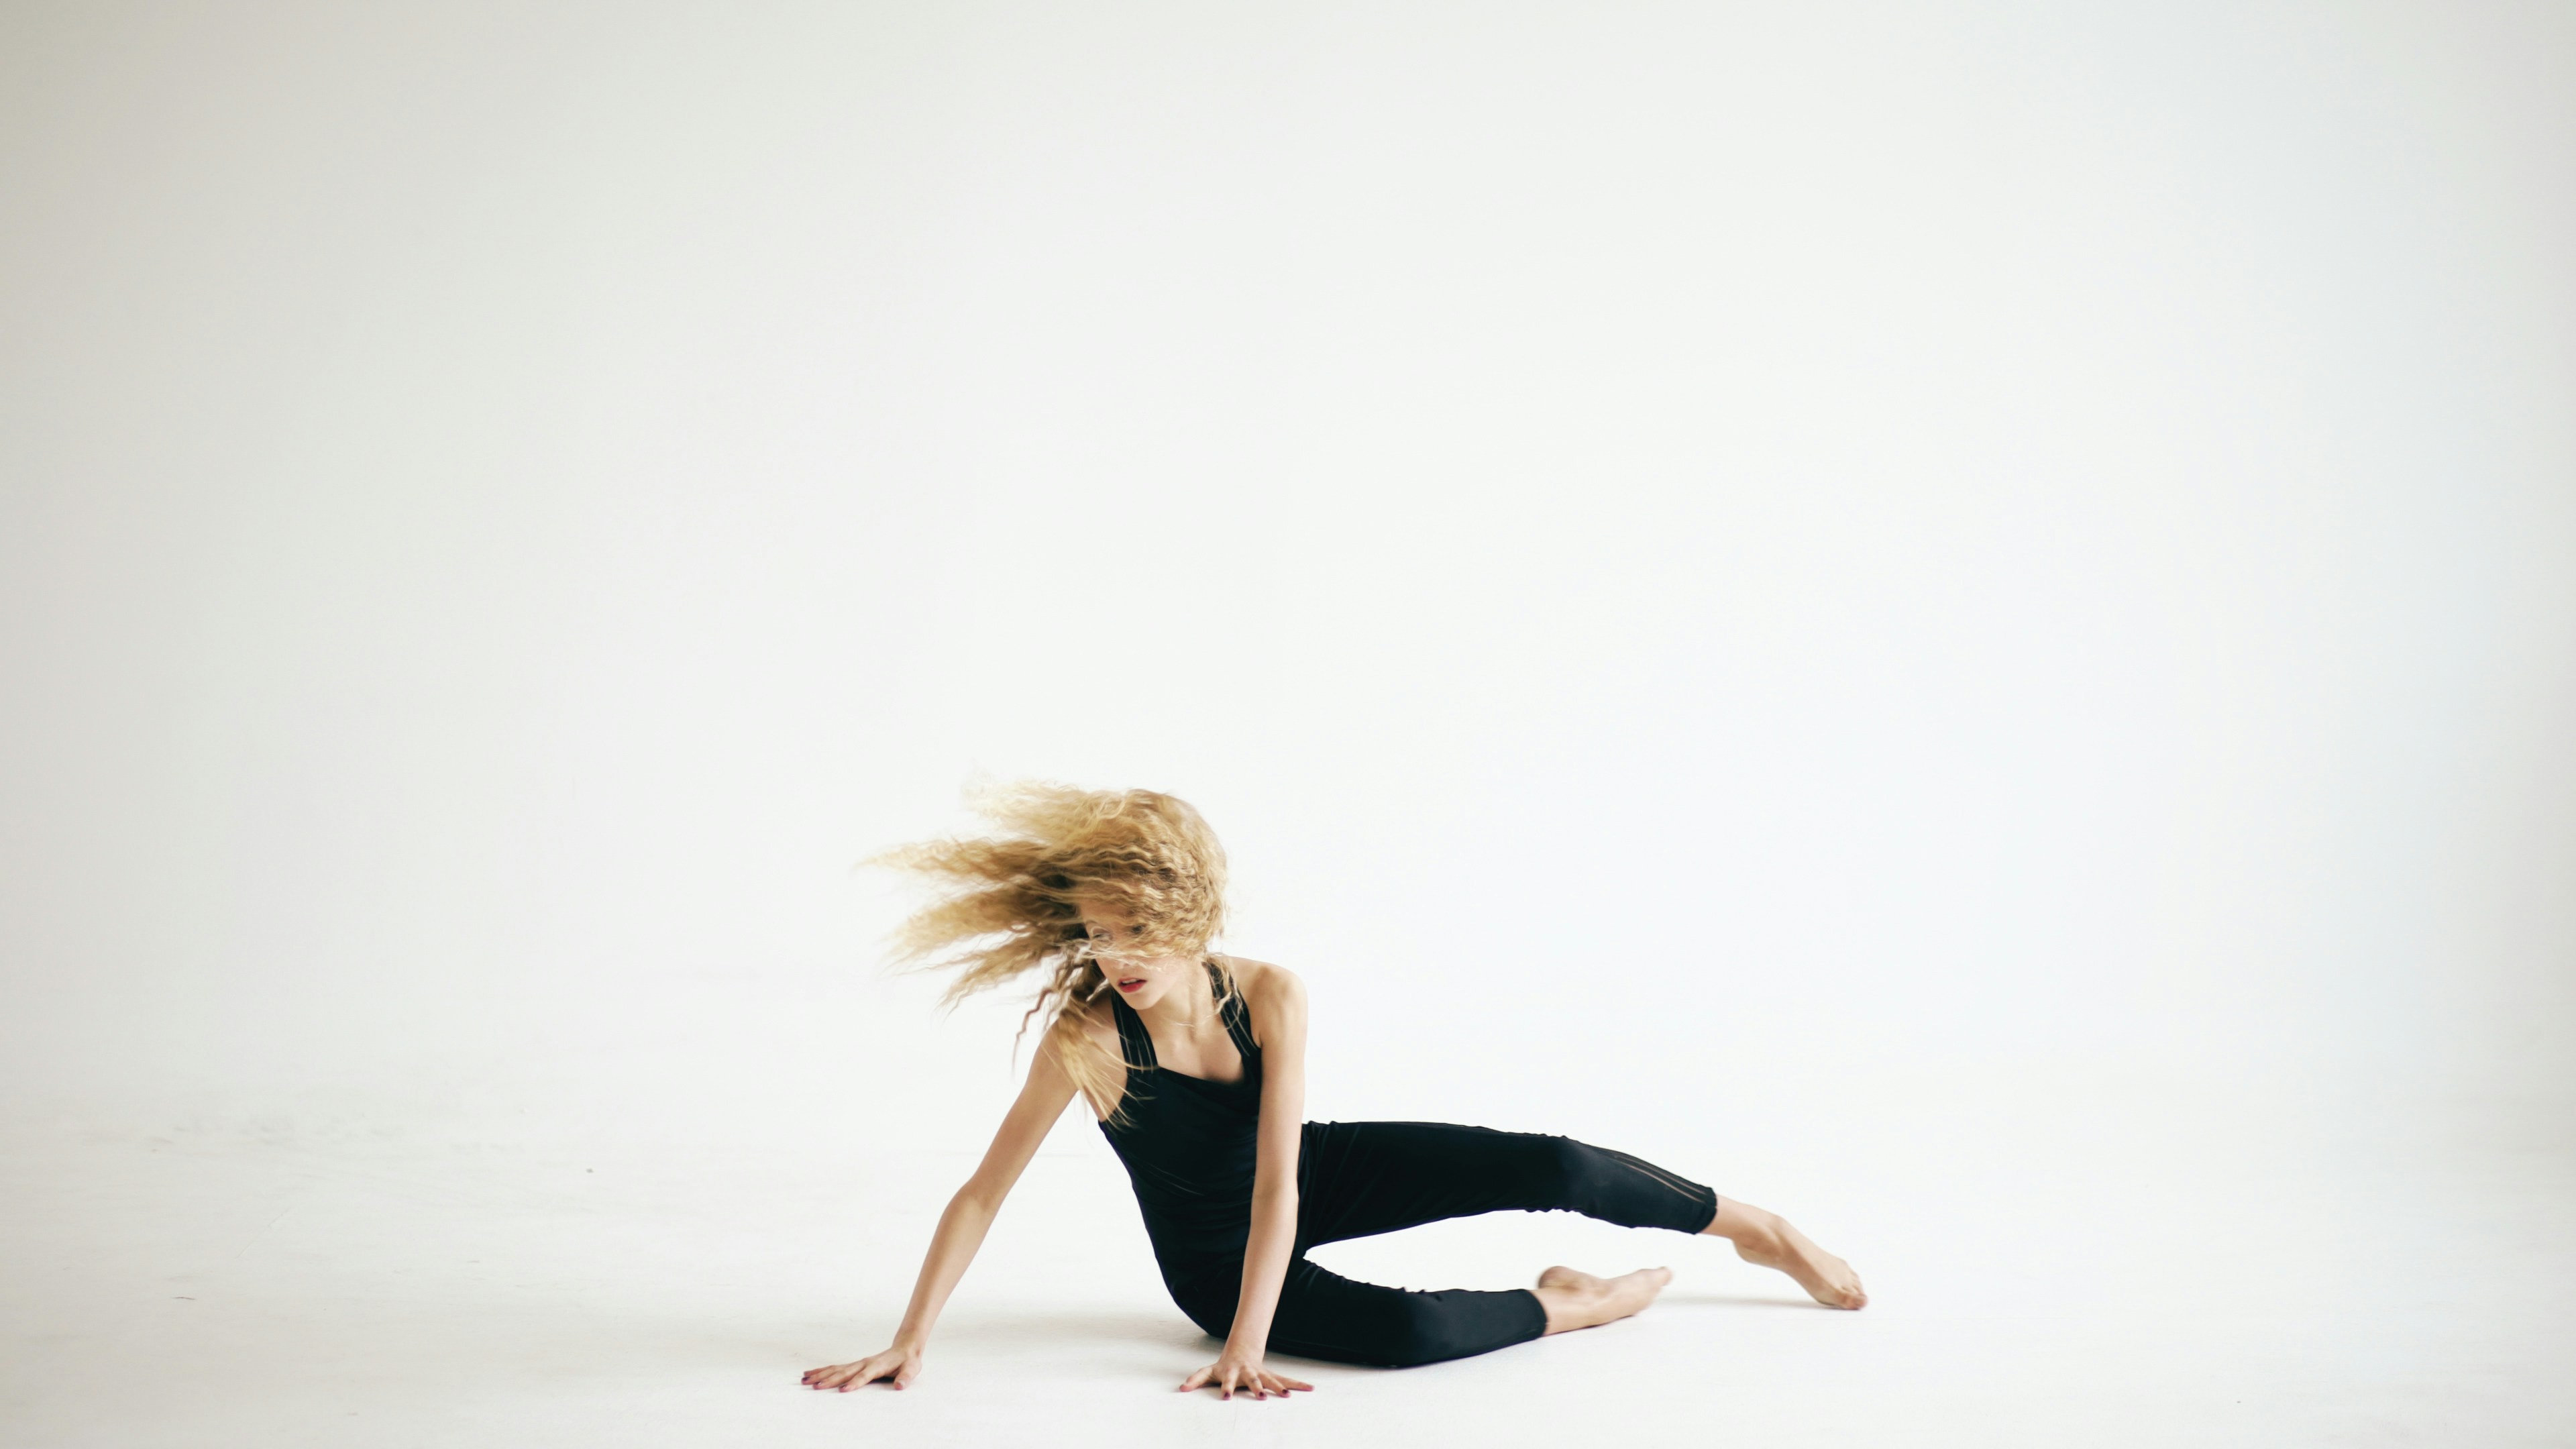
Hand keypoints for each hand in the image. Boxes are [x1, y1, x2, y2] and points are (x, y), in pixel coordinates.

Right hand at [803, 1344, 921, 1392]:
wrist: (904, 1349)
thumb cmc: (907, 1362)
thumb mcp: (911, 1369)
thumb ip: (906, 1377)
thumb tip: (900, 1386)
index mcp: (877, 1366)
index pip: (864, 1376)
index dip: (854, 1383)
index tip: (843, 1390)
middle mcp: (864, 1363)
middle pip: (844, 1372)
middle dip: (829, 1380)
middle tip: (814, 1387)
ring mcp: (858, 1363)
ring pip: (836, 1369)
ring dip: (820, 1374)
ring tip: (805, 1380)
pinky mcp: (854, 1365)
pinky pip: (835, 1368)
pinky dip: (822, 1371)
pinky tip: (810, 1374)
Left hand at [1178, 1347, 1312, 1399]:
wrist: (1241, 1351)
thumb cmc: (1224, 1366)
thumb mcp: (1208, 1372)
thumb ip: (1195, 1379)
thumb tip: (1181, 1389)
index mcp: (1233, 1373)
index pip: (1228, 1382)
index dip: (1227, 1389)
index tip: (1226, 1397)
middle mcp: (1249, 1373)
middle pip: (1253, 1380)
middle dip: (1258, 1388)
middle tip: (1261, 1396)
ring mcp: (1262, 1374)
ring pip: (1272, 1380)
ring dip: (1280, 1387)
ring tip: (1288, 1396)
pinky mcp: (1272, 1376)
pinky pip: (1286, 1380)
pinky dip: (1298, 1384)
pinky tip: (1310, 1389)